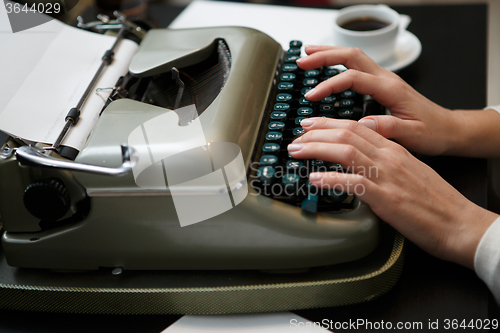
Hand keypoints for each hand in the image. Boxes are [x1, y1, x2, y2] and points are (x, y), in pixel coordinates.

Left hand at [287, 117, 497, 267]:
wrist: (459, 223)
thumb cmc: (435, 202)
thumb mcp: (408, 173)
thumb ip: (384, 165)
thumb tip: (359, 168)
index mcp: (395, 149)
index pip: (357, 126)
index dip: (329, 123)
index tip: (310, 125)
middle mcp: (389, 157)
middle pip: (347, 134)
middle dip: (316, 132)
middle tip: (296, 136)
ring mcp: (387, 176)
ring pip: (346, 151)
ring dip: (316, 148)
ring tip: (296, 150)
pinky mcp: (386, 198)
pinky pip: (353, 183)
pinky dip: (330, 179)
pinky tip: (314, 179)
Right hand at [296, 46, 461, 155]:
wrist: (448, 129)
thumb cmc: (433, 132)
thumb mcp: (413, 135)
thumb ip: (388, 128)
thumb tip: (362, 124)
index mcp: (391, 89)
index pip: (354, 78)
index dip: (330, 84)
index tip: (311, 95)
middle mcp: (386, 79)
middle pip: (352, 56)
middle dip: (324, 56)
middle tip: (302, 61)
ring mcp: (384, 79)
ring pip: (354, 56)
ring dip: (329, 53)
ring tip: (308, 54)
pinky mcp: (382, 84)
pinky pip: (356, 66)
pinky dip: (338, 63)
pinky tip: (327, 67)